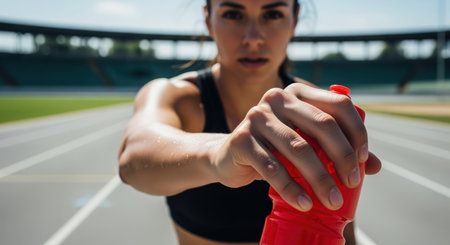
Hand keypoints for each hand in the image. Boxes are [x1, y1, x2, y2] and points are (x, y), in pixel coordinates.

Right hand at [211, 83, 380, 211]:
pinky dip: (291, 188)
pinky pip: (272, 167)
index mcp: (298, 93)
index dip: (356, 133)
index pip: (339, 104)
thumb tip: (375, 166)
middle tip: (351, 183)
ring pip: (299, 148)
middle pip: (322, 125)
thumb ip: (336, 149)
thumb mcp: (306, 142)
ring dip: (320, 178)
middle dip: (343, 157)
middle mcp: (278, 98)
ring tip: (332, 201)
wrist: (230, 156)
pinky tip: (304, 203)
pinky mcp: (241, 139)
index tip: (363, 160)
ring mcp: (257, 116)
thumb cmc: (274, 148)